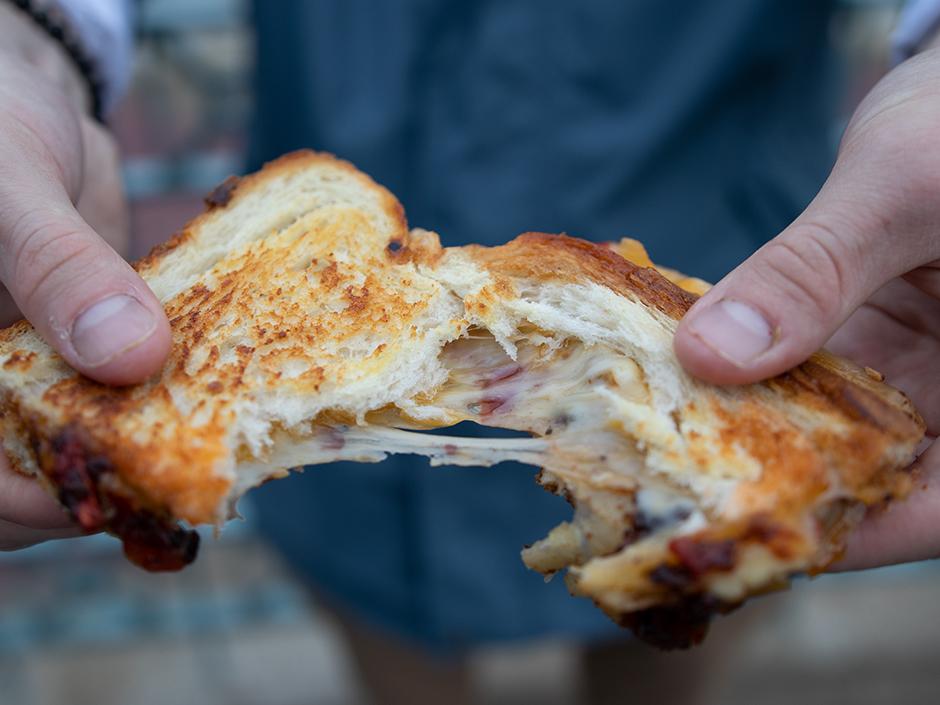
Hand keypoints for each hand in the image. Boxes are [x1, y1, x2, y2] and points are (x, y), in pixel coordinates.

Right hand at [0, 6, 170, 549]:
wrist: (20, 103)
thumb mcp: (6, 183)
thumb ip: (58, 266)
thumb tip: (130, 357)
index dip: (20, 504)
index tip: (103, 501)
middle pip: (24, 482)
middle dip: (99, 490)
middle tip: (187, 480)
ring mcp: (35, 377)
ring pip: (83, 448)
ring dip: (145, 454)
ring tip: (220, 447)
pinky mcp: (90, 358)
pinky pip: (125, 398)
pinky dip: (168, 403)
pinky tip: (227, 396)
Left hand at [673, 48, 939, 568]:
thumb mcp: (909, 192)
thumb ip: (814, 275)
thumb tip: (709, 354)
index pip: (917, 517)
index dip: (824, 538)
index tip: (715, 534)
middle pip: (856, 488)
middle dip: (755, 492)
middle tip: (648, 494)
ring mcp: (902, 383)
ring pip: (814, 439)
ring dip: (733, 436)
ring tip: (637, 443)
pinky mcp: (857, 349)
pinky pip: (792, 379)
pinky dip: (735, 377)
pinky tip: (666, 371)